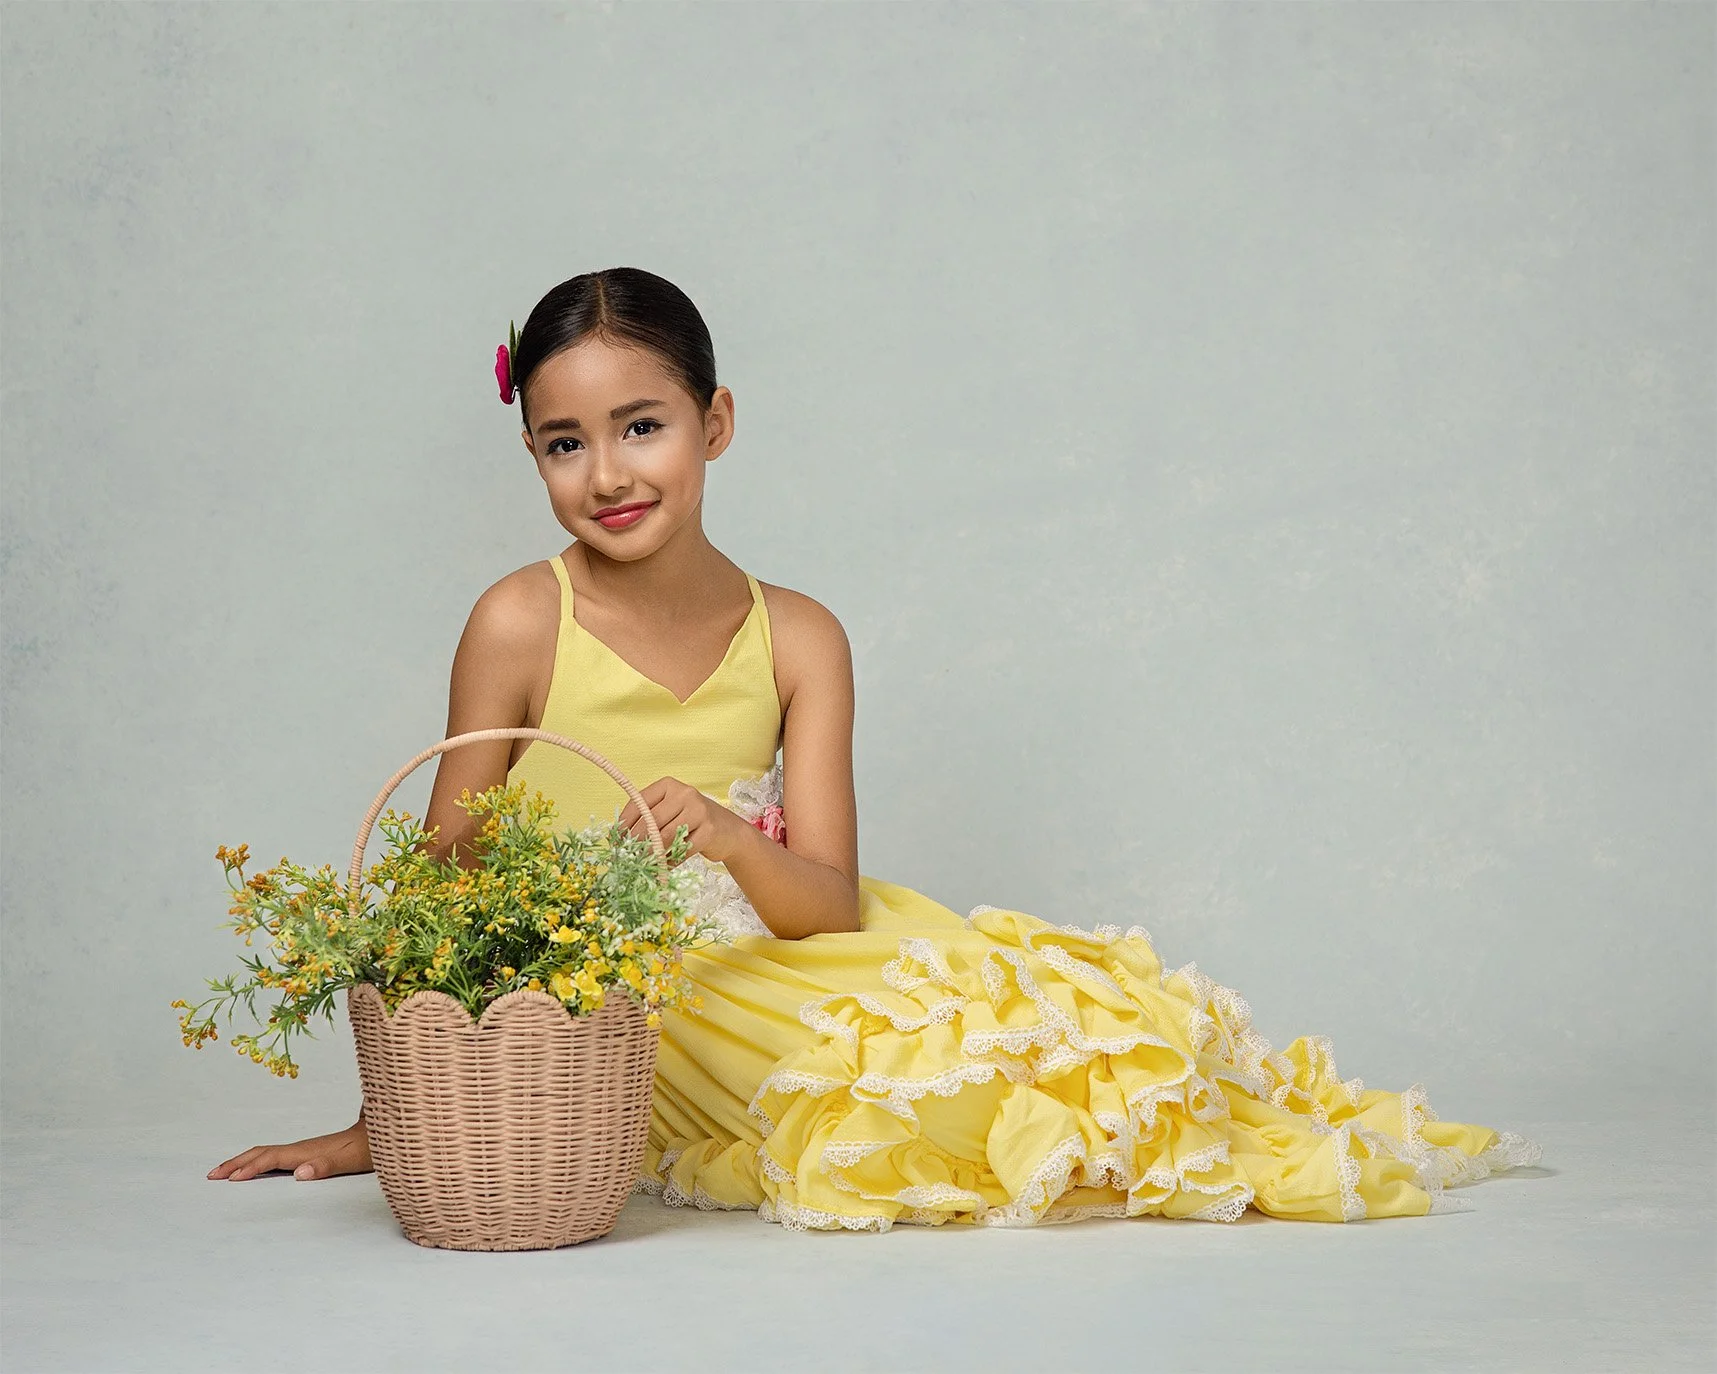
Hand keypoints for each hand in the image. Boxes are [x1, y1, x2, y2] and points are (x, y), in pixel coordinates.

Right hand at [207, 1116, 371, 1181]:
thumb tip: (299, 1173)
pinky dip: (259, 1163)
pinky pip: (276, 1157)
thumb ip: (326, 1166)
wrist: (381, 1133)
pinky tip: (256, 1170)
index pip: (271, 1159)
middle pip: (262, 1153)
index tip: (230, 1179)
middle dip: (236, 1163)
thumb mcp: (350, 1160)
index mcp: (307, 1152)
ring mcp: (304, 1150)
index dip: (250, 1168)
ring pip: (267, 1154)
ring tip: (224, 1173)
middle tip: (211, 1175)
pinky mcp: (309, 1153)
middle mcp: (302, 1149)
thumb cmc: (368, 1148)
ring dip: (244, 1162)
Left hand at [617, 776, 749, 864]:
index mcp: (668, 785)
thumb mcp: (670, 812)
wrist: (728, 831)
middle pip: (651, 821)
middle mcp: (684, 793)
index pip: (639, 802)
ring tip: (646, 864)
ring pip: (665, 837)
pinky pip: (682, 850)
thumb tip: (620, 840)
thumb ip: (648, 820)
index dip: (625, 823)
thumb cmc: (692, 822)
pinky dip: (671, 861)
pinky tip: (667, 864)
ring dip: (653, 854)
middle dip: (637, 842)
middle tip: (629, 857)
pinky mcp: (709, 830)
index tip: (616, 841)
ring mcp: (698, 810)